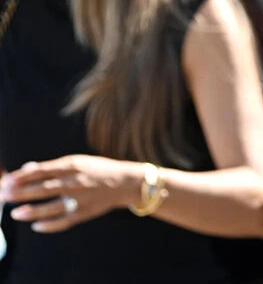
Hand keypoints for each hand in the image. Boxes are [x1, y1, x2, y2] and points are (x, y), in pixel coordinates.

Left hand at [0, 155, 139, 232]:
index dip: (23, 176)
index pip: (43, 171)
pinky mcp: (85, 213)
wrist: (126, 182)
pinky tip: (36, 226)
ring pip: (52, 207)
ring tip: (15, 213)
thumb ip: (53, 166)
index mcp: (73, 166)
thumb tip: (27, 168)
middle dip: (22, 192)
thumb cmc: (98, 170)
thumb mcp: (78, 161)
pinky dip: (49, 225)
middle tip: (4, 195)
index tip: (7, 180)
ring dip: (32, 211)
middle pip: (44, 188)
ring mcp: (81, 199)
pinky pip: (64, 222)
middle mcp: (76, 182)